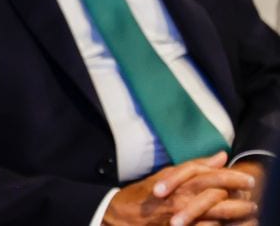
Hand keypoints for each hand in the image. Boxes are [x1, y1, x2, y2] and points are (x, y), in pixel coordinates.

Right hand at [103, 152, 257, 225]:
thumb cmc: (146, 192)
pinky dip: (220, 225)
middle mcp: (181, 196)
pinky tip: (228, 223)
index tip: (247, 178)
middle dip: (238, 194)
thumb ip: (195, 165)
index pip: (211, 175)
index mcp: (179, 181)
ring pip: (216, 212)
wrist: (124, 213)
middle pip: (216, 192)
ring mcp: (182, 215)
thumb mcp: (168, 173)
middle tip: (251, 194)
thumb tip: (220, 156)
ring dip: (235, 212)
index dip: (232, 176)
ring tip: (248, 211)